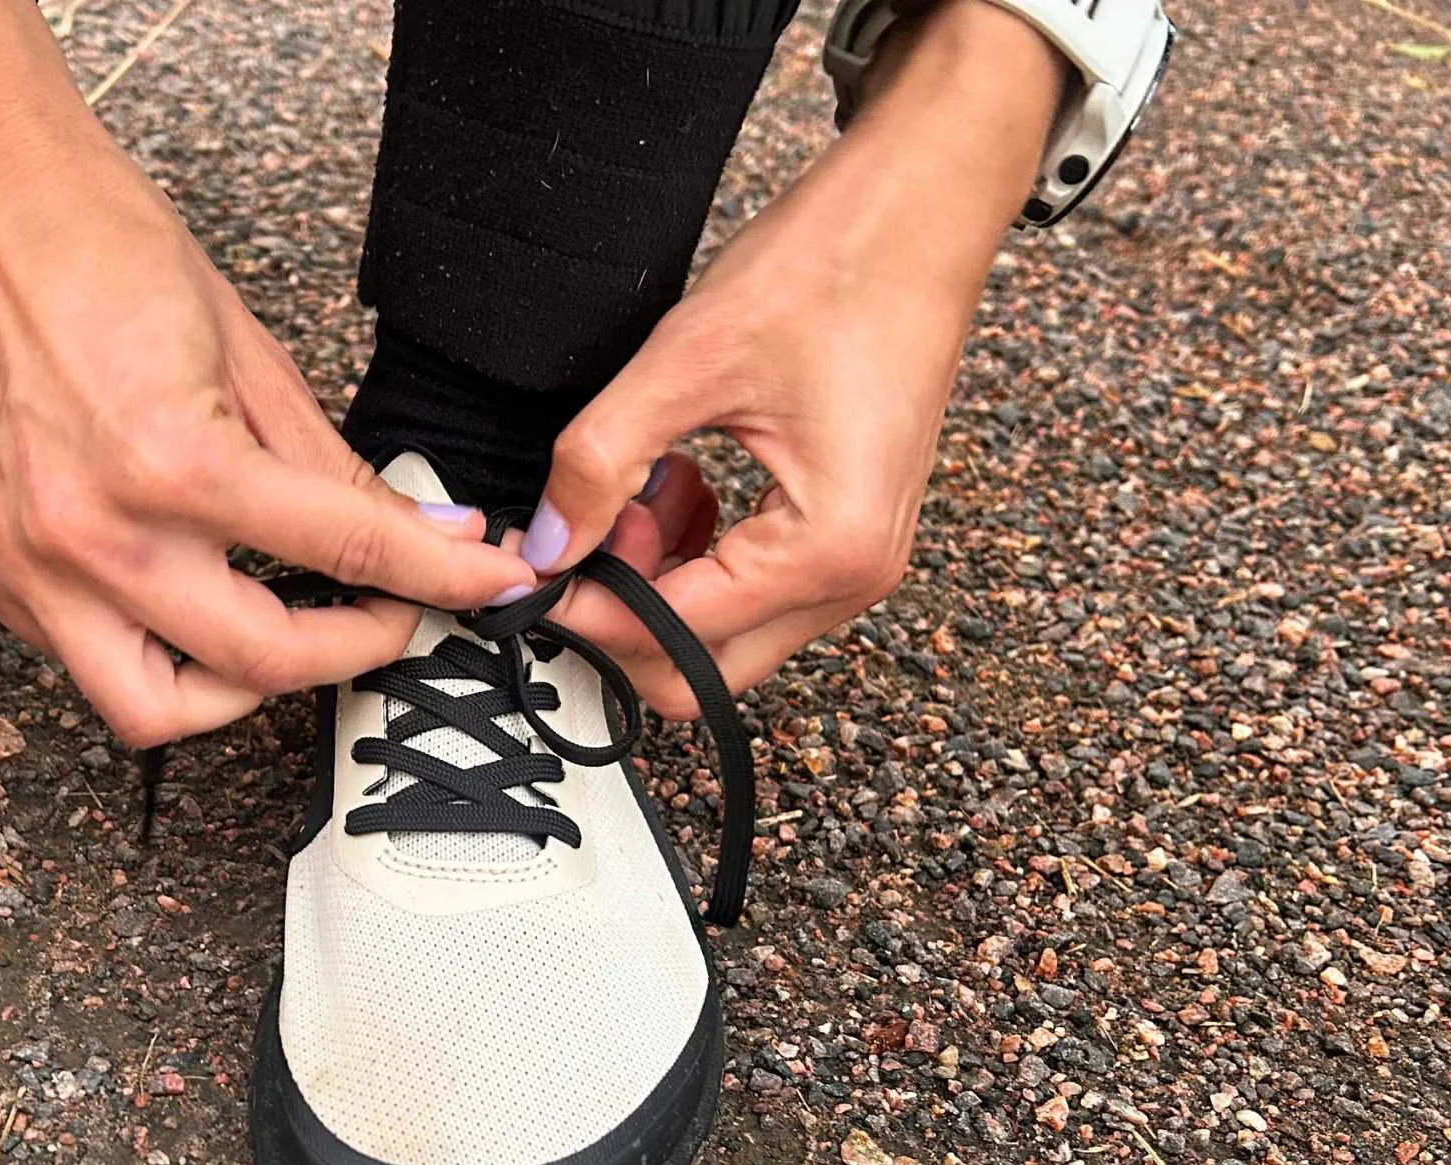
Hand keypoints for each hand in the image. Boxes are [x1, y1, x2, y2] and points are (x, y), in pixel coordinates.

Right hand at [0, 0, 531, 745]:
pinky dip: (146, 648)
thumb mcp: (254, 359)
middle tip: (388, 618)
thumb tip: (429, 534)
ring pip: (152, 710)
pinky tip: (181, 594)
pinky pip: (79, 659)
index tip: (487, 586)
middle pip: (260, 663)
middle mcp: (93, 530)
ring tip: (277, 640)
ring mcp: (26, 561)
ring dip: (234, 693)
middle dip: (354, 651)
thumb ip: (338, 470)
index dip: (442, 577)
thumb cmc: (111, 256)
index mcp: (175, 461)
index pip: (347, 552)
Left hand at [534, 0, 1068, 717]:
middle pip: (701, 667)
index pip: (675, 637)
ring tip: (639, 485)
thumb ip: (600, 462)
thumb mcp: (686, 362)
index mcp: (827, 550)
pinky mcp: (843, 536)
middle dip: (626, 609)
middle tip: (591, 521)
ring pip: (720, 633)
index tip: (532, 568)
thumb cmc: (832, 269)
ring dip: (657, 579)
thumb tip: (544, 546)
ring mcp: (856, 562)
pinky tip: (676, 481)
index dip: (589, 610)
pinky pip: (748, 589)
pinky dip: (692, 555)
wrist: (918, 211)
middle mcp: (854, 578)